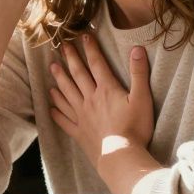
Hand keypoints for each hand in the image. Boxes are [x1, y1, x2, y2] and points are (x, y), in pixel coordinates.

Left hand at [48, 33, 153, 163]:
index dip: (90, 49)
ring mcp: (82, 116)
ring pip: (67, 94)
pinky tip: (50, 106)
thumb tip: (137, 49)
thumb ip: (139, 73)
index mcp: (107, 90)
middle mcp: (90, 99)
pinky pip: (64, 119)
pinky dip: (57, 111)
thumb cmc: (135, 128)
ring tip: (53, 69)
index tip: (83, 36)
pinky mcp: (79, 132)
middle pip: (78, 75)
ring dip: (60, 80)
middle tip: (62, 47)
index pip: (97, 64)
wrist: (121, 156)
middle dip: (70, 59)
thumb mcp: (142, 98)